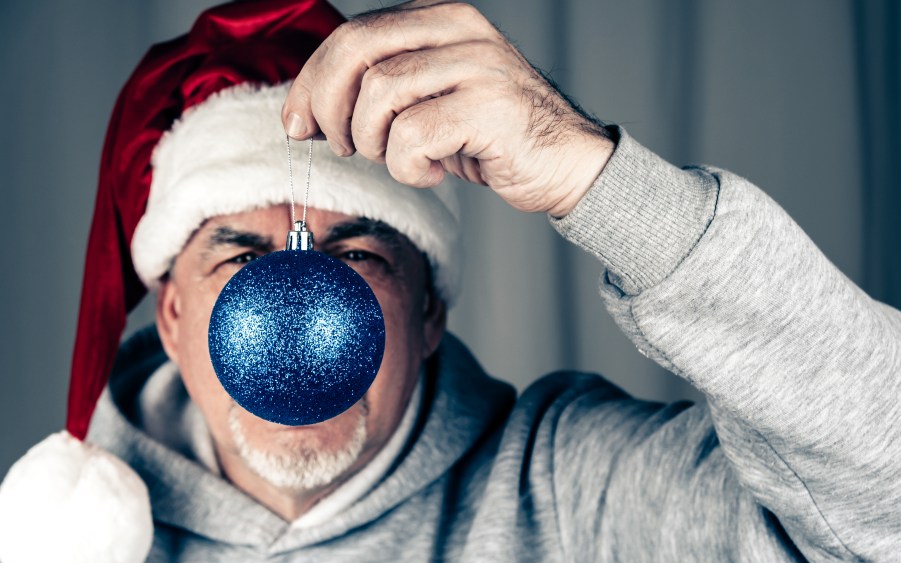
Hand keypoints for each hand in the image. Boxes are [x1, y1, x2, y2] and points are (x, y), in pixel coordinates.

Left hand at [281, 0, 613, 216]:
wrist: (568, 164)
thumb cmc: (493, 137)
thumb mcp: (431, 100)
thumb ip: (382, 88)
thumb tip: (310, 111)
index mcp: (439, 18)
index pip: (351, 35)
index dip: (310, 82)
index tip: (297, 123)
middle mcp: (458, 29)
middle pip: (355, 52)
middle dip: (328, 106)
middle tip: (340, 145)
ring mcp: (477, 64)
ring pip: (379, 95)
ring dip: (374, 142)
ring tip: (399, 160)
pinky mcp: (489, 107)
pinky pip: (412, 137)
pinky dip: (408, 168)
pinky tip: (430, 172)